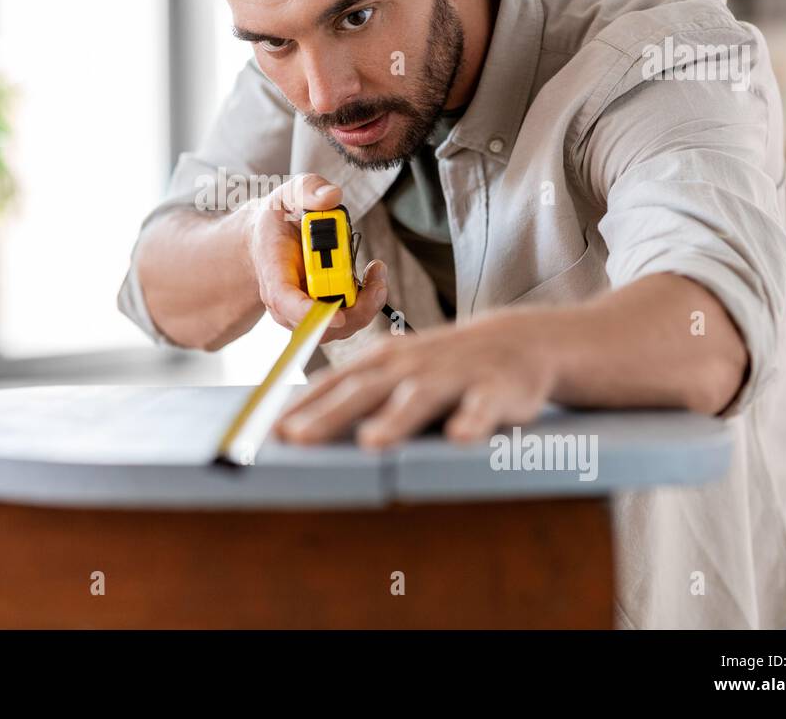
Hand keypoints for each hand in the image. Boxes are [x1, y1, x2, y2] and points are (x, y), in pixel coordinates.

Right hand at [241, 173, 388, 343]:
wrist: (268, 239)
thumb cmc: (279, 219)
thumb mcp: (289, 194)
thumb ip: (308, 190)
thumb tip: (331, 196)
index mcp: (273, 271)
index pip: (284, 300)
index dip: (307, 312)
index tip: (337, 314)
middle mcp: (285, 302)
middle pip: (320, 323)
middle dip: (354, 306)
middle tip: (376, 272)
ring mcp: (303, 313)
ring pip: (338, 327)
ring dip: (366, 304)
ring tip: (376, 270)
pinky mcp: (320, 315)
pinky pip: (347, 321)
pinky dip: (365, 303)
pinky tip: (371, 278)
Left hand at [274, 310, 557, 446]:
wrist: (517, 342)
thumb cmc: (440, 366)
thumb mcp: (395, 371)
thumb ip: (353, 395)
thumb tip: (293, 428)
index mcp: (383, 363)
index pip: (334, 384)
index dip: (301, 406)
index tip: (268, 431)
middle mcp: (412, 366)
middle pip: (365, 390)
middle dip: (330, 415)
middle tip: (298, 439)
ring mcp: (454, 375)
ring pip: (421, 398)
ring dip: (396, 419)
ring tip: (372, 443)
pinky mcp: (497, 390)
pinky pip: (484, 407)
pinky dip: (473, 421)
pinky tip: (460, 439)